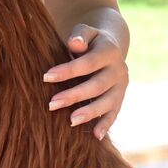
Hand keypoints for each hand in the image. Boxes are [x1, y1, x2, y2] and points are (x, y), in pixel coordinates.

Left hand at [43, 25, 128, 139]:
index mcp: (109, 51)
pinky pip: (114, 113)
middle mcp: (119, 69)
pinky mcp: (120, 99)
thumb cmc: (88, 40)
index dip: (67, 71)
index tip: (46, 77)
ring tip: (71, 121)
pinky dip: (106, 125)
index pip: (87, 63)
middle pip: (97, 86)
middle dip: (74, 96)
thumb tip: (75, 43)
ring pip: (107, 102)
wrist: (109, 47)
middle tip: (51, 104)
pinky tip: (95, 135)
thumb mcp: (85, 32)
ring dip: (89, 113)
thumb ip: (80, 35)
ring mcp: (122, 86)